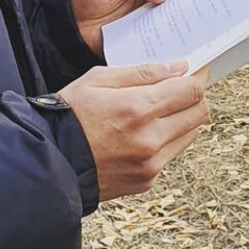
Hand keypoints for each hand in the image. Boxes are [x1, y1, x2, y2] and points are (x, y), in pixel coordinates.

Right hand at [60, 63, 210, 201]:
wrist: (50, 162)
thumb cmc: (68, 115)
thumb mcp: (98, 79)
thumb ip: (142, 73)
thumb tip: (178, 68)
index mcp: (138, 108)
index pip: (191, 91)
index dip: (197, 76)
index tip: (194, 70)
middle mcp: (150, 139)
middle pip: (199, 113)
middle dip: (195, 96)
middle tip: (180, 87)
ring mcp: (151, 164)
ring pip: (190, 135)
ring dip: (182, 118)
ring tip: (159, 109)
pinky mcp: (147, 180)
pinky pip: (171, 154)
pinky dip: (166, 139)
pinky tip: (142, 132)